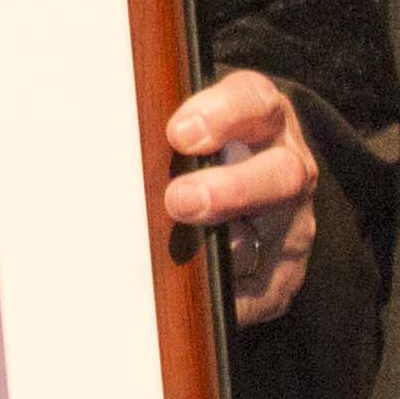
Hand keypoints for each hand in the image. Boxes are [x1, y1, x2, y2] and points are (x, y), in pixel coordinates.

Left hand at [164, 67, 320, 327]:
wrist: (244, 178)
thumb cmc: (201, 147)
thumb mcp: (190, 125)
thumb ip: (165, 133)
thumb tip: (105, 146)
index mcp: (263, 116)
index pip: (253, 100)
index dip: (221, 114)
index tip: (180, 134)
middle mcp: (289, 164)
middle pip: (282, 174)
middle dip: (232, 189)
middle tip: (181, 200)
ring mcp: (294, 220)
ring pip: (280, 236)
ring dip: (230, 249)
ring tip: (189, 257)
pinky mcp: (285, 271)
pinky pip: (264, 290)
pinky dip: (233, 297)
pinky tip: (200, 298)